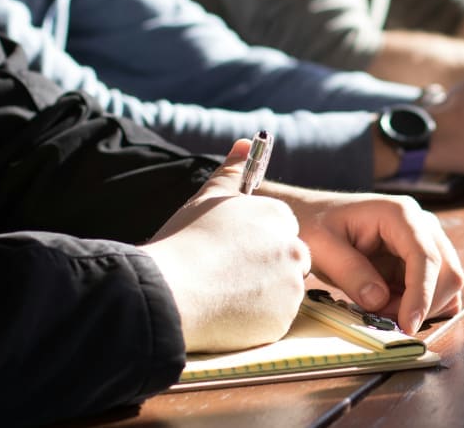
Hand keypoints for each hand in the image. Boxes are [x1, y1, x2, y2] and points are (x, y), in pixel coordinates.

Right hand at [141, 140, 310, 351]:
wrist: (169, 292)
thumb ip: (232, 171)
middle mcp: (293, 249)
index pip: (281, 229)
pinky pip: (274, 320)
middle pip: (288, 260)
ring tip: (222, 294)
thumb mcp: (207, 198)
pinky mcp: (283, 320)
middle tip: (227, 275)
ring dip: (261, 294)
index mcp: (278, 217)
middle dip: (265, 268)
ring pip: (282, 291)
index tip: (232, 251)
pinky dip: (256, 320)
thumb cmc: (185, 241)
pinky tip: (226, 314)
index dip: (256, 242)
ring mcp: (291, 287)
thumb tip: (245, 143)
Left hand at [260, 184, 463, 333]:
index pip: (425, 256)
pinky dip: (422, 306)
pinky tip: (392, 307)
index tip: (407, 325)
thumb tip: (379, 301)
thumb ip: (350, 272)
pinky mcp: (420, 260)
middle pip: (447, 271)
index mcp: (400, 213)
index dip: (421, 294)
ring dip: (422, 307)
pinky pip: (437, 289)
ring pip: (447, 283)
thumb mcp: (322, 247)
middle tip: (383, 319)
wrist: (312, 217)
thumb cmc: (315, 224)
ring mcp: (425, 241)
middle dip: (422, 304)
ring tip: (381, 310)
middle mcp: (421, 224)